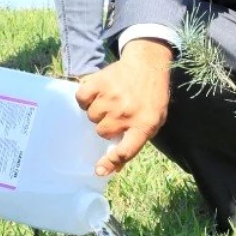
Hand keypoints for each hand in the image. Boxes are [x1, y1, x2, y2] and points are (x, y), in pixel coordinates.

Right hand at [75, 40, 172, 175]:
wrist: (148, 65)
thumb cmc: (151, 96)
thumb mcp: (154, 121)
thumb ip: (136, 142)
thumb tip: (114, 168)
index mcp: (144, 125)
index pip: (125, 151)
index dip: (110, 163)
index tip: (99, 170)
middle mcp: (127, 113)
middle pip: (102, 132)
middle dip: (108, 125)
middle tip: (119, 112)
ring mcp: (111, 98)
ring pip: (92, 117)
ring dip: (99, 111)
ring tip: (113, 100)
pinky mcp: (98, 83)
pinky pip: (82, 99)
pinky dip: (87, 98)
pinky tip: (99, 93)